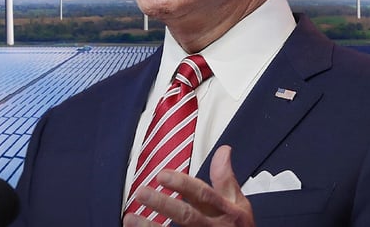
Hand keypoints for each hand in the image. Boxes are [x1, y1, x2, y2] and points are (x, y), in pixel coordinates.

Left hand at [123, 145, 253, 226]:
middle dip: (163, 204)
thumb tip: (223, 151)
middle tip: (141, 192)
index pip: (203, 194)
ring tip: (130, 218)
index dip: (183, 184)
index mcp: (226, 211)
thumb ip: (226, 178)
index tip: (162, 175)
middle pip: (188, 216)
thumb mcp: (239, 204)